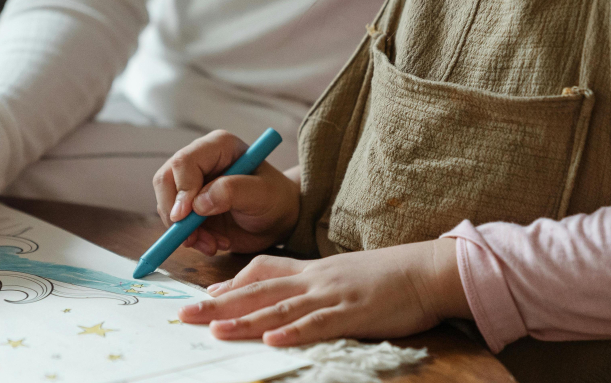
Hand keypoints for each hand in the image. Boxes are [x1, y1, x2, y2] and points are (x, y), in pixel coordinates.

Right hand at [152, 130, 299, 255]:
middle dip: (175, 214)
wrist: (277, 219)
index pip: (184, 162)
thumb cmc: (275, 199)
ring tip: (213, 244)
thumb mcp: (262, 194)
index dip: (181, 189)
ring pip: (167, 205)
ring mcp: (191, 184)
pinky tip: (214, 244)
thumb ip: (232, 192)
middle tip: (192, 238)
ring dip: (185, 232)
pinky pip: (175, 223)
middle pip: (165, 181)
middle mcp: (200, 161)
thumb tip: (198, 203)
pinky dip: (191, 239)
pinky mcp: (188, 207)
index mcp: (218, 147)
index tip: (186, 216)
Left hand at [179, 238, 469, 345]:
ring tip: (216, 328)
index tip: (202, 297)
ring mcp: (332, 295)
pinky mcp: (353, 312)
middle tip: (185, 315)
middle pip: (258, 290)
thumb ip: (306, 285)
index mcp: (310, 270)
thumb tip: (274, 305)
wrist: (425, 270)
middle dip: (219, 304)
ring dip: (245, 319)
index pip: (261, 271)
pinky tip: (273, 339)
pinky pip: (319, 324)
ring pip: (280, 308)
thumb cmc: (384, 278)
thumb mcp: (339, 276)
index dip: (230, 284)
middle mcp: (314, 279)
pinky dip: (295, 332)